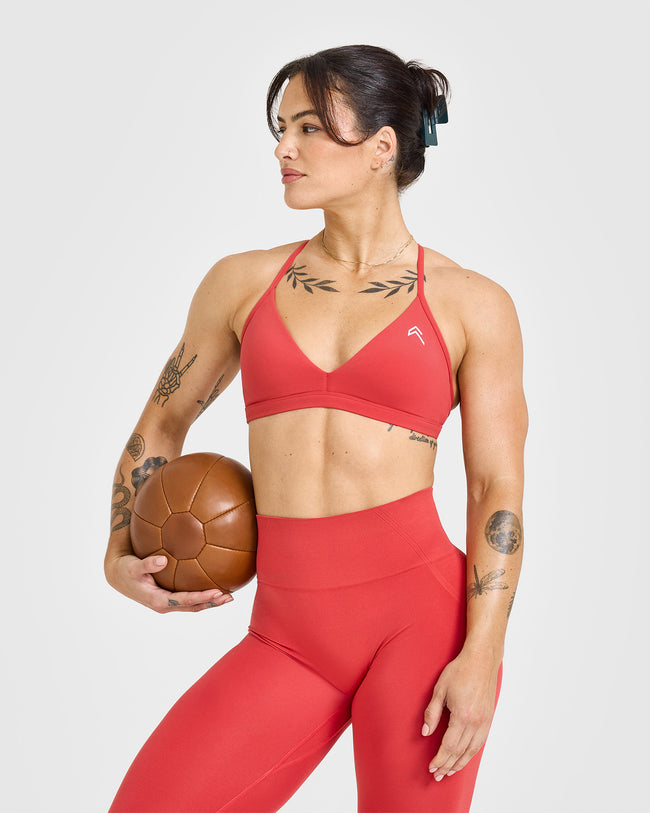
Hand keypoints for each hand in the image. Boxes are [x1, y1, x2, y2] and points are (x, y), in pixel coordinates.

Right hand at [105, 553, 233, 613]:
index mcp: (158, 601)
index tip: (216, 592)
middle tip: (229, 597)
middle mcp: (165, 604)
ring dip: (210, 601)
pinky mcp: (169, 595)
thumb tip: (162, 560)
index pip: (185, 601)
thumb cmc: (126, 569)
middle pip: (193, 606)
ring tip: (227, 595)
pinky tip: (213, 583)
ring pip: (193, 604)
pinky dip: (201, 594)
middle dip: (211, 603)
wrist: (117, 575)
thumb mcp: (133, 567)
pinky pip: (188, 597)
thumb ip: (147, 564)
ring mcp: (168, 601)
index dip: (201, 597)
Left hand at [421, 648, 499, 780]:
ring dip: (460, 763)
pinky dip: (471, 753)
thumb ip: (432, 712)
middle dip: (448, 765)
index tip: (432, 767)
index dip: (440, 758)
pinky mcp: (489, 718)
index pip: (449, 745)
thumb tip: (425, 732)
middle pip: (460, 751)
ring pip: (472, 750)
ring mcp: (484, 721)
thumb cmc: (459, 671)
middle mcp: (475, 722)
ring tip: (450, 771)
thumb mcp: (440, 689)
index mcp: (462, 715)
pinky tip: (464, 757)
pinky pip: (480, 742)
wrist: (482, 660)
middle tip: (438, 775)